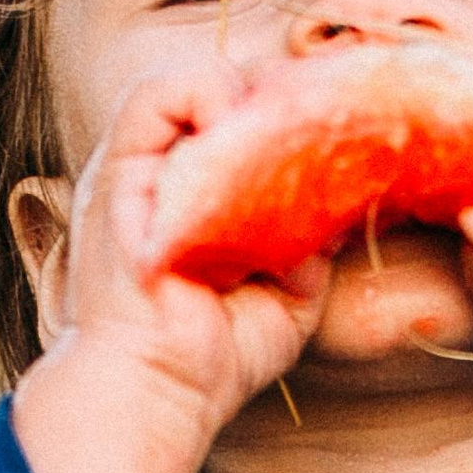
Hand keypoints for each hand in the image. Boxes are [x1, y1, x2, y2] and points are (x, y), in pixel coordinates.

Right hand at [11, 60, 332, 472]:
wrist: (161, 392)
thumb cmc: (214, 358)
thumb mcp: (290, 295)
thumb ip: (314, 243)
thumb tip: (351, 199)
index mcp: (201, 196)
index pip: (252, 121)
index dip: (296, 115)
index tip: (342, 134)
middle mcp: (168, 171)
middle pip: (233, 90)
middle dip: (284, 96)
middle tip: (328, 123)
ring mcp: (142, 165)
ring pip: (198, 81)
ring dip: (251, 93)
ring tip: (286, 131)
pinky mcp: (121, 166)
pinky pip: (160, 96)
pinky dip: (210, 96)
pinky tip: (245, 133)